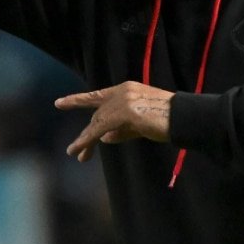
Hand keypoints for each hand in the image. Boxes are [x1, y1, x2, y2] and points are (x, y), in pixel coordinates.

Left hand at [57, 81, 173, 161]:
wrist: (184, 117)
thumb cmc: (169, 121)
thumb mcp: (141, 125)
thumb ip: (122, 129)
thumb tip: (103, 138)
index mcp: (127, 89)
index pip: (98, 96)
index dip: (78, 100)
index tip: (59, 103)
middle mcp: (122, 92)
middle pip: (97, 114)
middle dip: (86, 134)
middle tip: (75, 151)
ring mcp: (122, 101)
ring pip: (96, 122)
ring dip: (85, 140)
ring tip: (75, 154)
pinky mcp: (123, 113)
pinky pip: (99, 129)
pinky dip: (87, 140)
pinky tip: (78, 150)